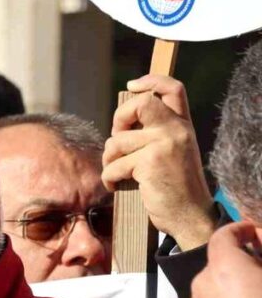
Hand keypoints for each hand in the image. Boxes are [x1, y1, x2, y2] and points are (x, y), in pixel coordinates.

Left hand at [102, 74, 216, 250]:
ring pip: (117, 141)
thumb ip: (155, 134)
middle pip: (140, 103)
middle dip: (118, 120)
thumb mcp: (172, 154)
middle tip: (117, 142)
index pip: (173, 89)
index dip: (151, 81)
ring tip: (117, 172)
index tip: (132, 85)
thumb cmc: (173, 188)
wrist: (189, 216)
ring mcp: (164, 144)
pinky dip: (109, 178)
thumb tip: (121, 123)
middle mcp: (176, 130)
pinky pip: (113, 165)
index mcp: (182, 126)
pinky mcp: (150, 162)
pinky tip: (117, 186)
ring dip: (108, 160)